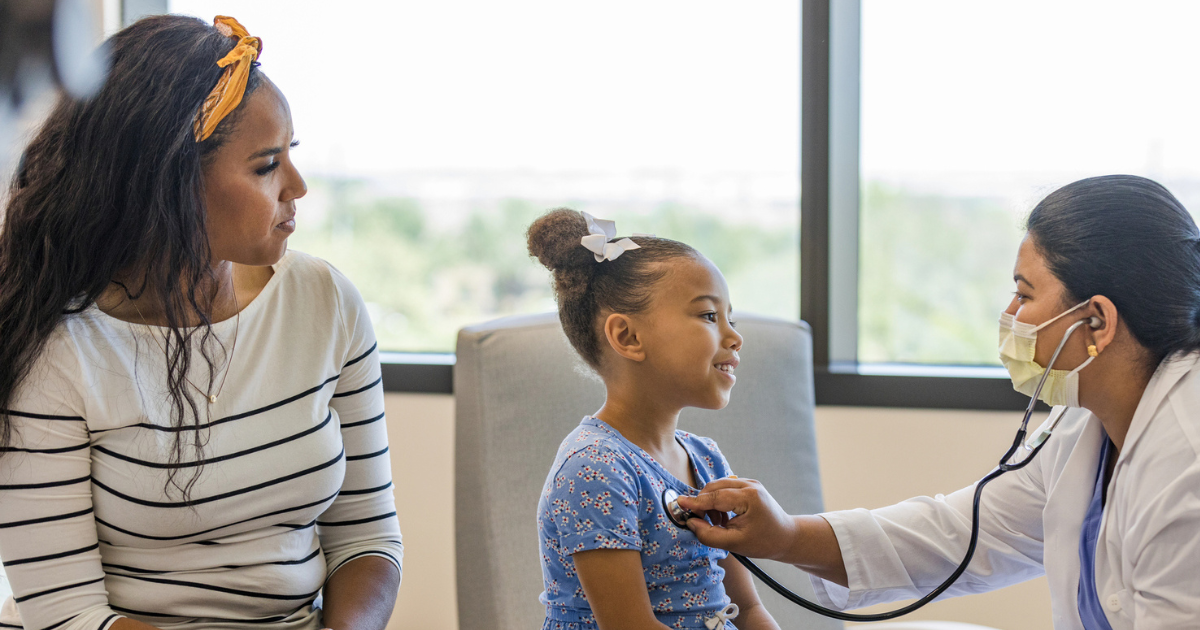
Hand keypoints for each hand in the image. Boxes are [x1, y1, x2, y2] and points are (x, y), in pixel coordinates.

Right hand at [676, 477, 798, 561]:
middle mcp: (749, 485)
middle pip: (714, 488)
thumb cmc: (764, 542)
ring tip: (718, 523)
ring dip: (710, 503)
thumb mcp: (735, 544)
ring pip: (717, 486)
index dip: (695, 502)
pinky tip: (723, 517)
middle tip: (700, 522)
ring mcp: (749, 483)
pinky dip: (718, 501)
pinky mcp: (748, 485)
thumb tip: (691, 523)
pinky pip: (724, 488)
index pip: (715, 497)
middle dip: (702, 504)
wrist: (786, 537)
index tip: (679, 505)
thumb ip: (709, 535)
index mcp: (749, 497)